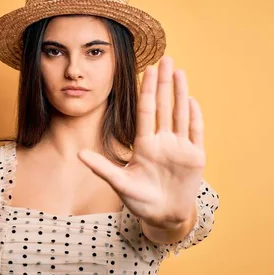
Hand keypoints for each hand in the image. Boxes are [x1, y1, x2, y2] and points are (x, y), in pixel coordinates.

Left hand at [78, 56, 205, 226]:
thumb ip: (102, 168)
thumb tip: (78, 154)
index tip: (146, 69)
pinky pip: (195, 132)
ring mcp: (179, 147)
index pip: (145, 111)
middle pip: (163, 106)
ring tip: (179, 71)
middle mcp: (162, 141)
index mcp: (144, 145)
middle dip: (164, 83)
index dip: (146, 90)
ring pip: (180, 114)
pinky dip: (194, 116)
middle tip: (166, 58)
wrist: (163, 216)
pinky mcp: (194, 157)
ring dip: (180, 93)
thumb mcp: (120, 184)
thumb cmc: (140, 200)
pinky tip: (192, 100)